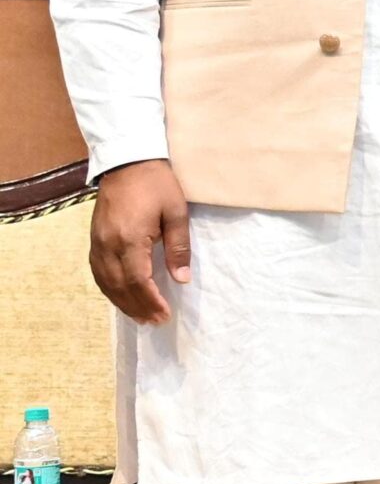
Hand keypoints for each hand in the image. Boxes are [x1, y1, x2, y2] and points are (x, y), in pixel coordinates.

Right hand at [89, 158, 190, 323]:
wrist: (127, 161)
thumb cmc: (157, 184)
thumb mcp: (177, 212)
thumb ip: (179, 247)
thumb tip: (182, 279)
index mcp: (129, 239)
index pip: (138, 280)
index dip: (151, 301)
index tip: (164, 315)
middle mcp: (107, 245)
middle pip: (119, 286)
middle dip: (137, 307)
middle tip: (155, 322)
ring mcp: (96, 242)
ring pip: (105, 282)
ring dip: (122, 302)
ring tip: (140, 316)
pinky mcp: (93, 238)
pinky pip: (97, 271)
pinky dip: (109, 288)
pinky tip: (120, 296)